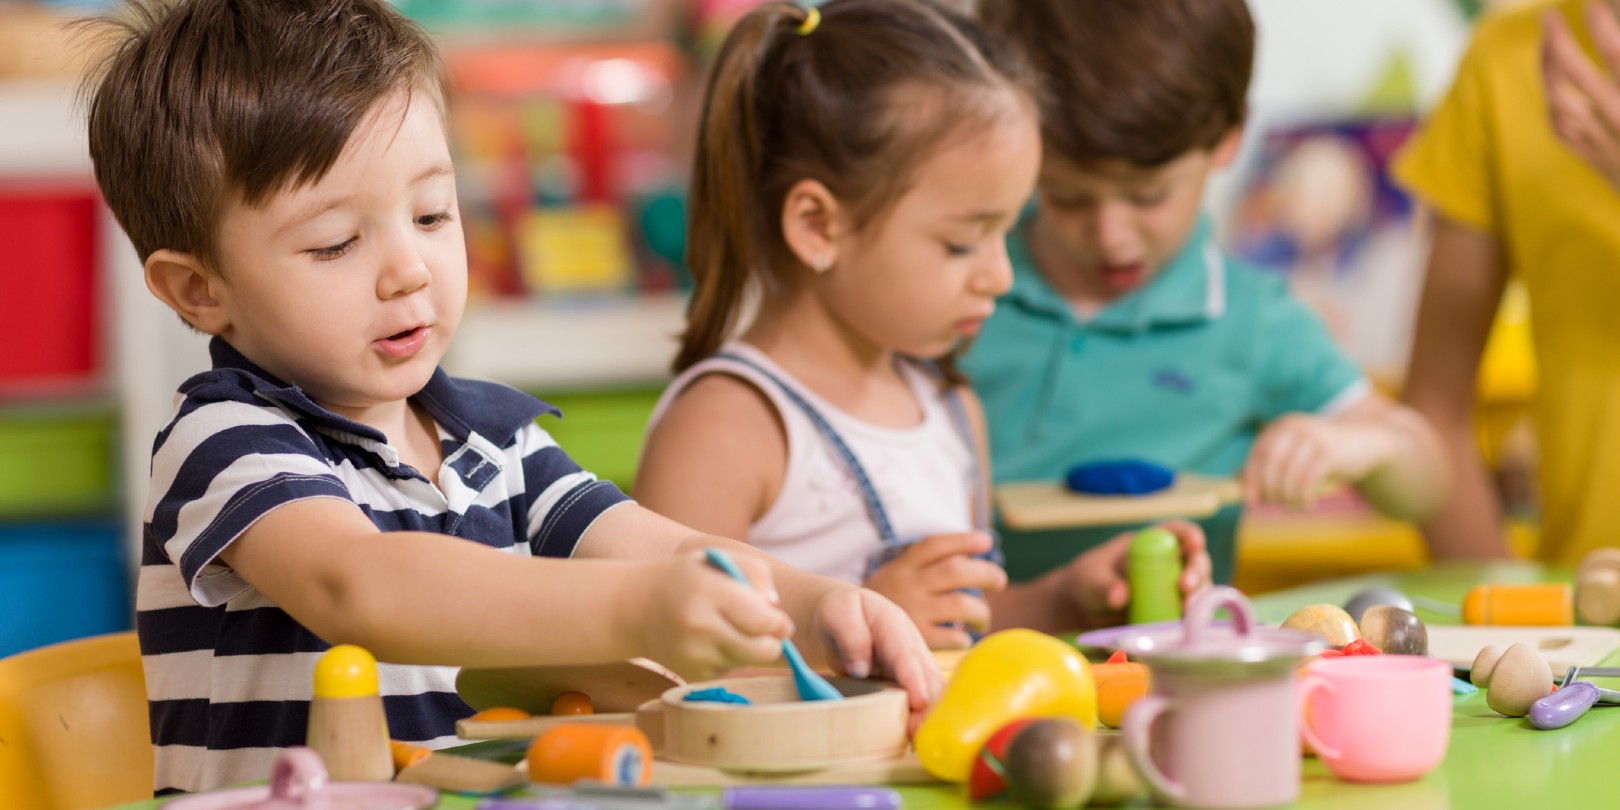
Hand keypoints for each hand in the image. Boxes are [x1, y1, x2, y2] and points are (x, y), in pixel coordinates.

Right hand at [628, 550, 793, 680]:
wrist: (634, 609)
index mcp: (708, 591)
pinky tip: (710, 640)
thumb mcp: (717, 559)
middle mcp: (700, 627)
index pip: (762, 620)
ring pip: (749, 661)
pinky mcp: (694, 674)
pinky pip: (731, 668)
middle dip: (774, 642)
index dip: (779, 623)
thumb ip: (756, 573)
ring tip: (730, 628)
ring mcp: (695, 655)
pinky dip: (730, 656)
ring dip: (751, 648)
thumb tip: (775, 607)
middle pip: (764, 651)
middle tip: (766, 630)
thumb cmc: (686, 579)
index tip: (780, 619)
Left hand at [812, 585, 943, 734]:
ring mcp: (913, 664)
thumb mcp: (838, 614)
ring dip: (928, 715)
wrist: (845, 618)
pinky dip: (922, 717)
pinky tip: (917, 737)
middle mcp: (911, 646)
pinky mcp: (910, 681)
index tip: (919, 701)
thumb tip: (860, 667)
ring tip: (920, 740)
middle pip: (927, 676)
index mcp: (894, 624)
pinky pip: (922, 699)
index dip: (914, 678)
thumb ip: (850, 635)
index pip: (906, 654)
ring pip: (930, 690)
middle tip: (921, 732)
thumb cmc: (842, 614)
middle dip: (928, 704)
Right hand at [861, 532, 1007, 648]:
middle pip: (956, 571)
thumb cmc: (887, 600)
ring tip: (982, 618)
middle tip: (999, 581)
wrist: (847, 629)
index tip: (987, 541)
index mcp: (904, 566)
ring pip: (962, 604)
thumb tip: (972, 555)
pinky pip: (953, 637)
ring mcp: (914, 612)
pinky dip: (965, 637)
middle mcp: (910, 585)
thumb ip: (928, 564)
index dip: (964, 540)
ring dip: (981, 611)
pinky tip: (963, 638)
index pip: (936, 545)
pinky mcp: (917, 640)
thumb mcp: (898, 573)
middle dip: (986, 574)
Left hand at [1062, 520, 1209, 626]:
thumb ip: (1103, 585)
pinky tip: (1185, 629)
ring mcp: (1174, 591)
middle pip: (1196, 562)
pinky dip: (1192, 622)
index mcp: (1150, 544)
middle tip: (1186, 588)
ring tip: (1186, 612)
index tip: (1195, 543)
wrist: (1083, 612)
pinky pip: (1191, 616)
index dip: (1189, 535)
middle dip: (1197, 572)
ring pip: (1200, 590)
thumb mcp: (1090, 580)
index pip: (1176, 532)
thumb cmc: (1088, 583)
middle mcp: (1170, 564)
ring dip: (1198, 600)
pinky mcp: (1173, 614)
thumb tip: (1120, 595)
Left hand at [1243, 413, 1384, 507]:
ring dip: (1288, 497)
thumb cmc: (1325, 454)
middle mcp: (1295, 427)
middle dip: (1269, 489)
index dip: (1251, 479)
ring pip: (1288, 474)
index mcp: (1282, 426)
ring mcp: (1312, 437)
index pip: (1258, 453)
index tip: (1251, 501)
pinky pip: (1307, 480)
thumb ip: (1271, 466)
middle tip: (1273, 504)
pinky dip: (1303, 497)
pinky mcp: (1329, 451)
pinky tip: (1308, 504)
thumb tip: (1238, 485)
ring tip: (1294, 506)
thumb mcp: (1296, 455)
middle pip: (1270, 463)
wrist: (1368, 443)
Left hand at [1543, 3, 1619, 188]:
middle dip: (1557, 41)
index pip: (1617, 54)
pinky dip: (1552, 105)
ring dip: (1547, 71)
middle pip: (1575, 76)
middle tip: (1548, 15)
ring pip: (1560, 103)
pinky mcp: (1600, 163)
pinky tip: (1551, 88)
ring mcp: (1606, 145)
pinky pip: (1563, 131)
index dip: (1602, 24)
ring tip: (1547, 44)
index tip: (1592, 4)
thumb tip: (1618, 53)